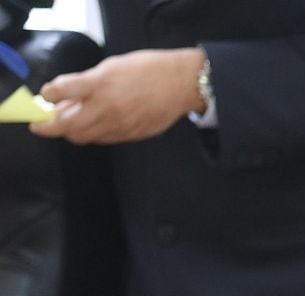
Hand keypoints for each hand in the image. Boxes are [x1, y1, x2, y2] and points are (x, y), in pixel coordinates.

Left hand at [29, 48, 206, 143]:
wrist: (181, 84)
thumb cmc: (148, 69)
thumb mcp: (111, 67)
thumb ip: (86, 82)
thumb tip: (65, 96)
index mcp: (100, 85)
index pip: (60, 93)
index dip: (48, 95)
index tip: (46, 96)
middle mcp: (107, 108)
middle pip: (67, 127)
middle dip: (49, 127)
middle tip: (43, 123)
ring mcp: (120, 125)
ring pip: (83, 137)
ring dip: (71, 131)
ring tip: (71, 122)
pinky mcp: (131, 135)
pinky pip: (103, 139)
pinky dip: (93, 133)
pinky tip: (95, 123)